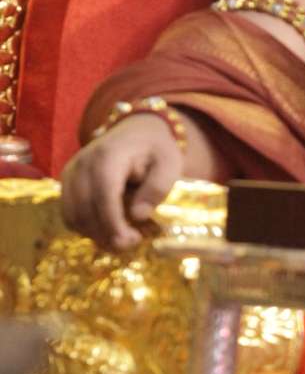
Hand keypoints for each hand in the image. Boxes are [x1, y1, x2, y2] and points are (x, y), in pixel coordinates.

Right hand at [60, 116, 183, 252]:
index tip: (130, 241)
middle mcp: (82, 163)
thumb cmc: (155, 149)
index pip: (103, 195)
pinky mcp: (67, 182)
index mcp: (108, 156)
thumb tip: (138, 216)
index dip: (113, 223)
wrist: (135, 130)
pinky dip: (86, 228)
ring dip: (95, 235)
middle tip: (132, 243)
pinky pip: (69, 214)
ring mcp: (70, 172)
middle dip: (106, 234)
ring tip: (122, 237)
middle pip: (84, 209)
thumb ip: (157, 187)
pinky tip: (108, 229)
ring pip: (73, 215)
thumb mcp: (169, 163)